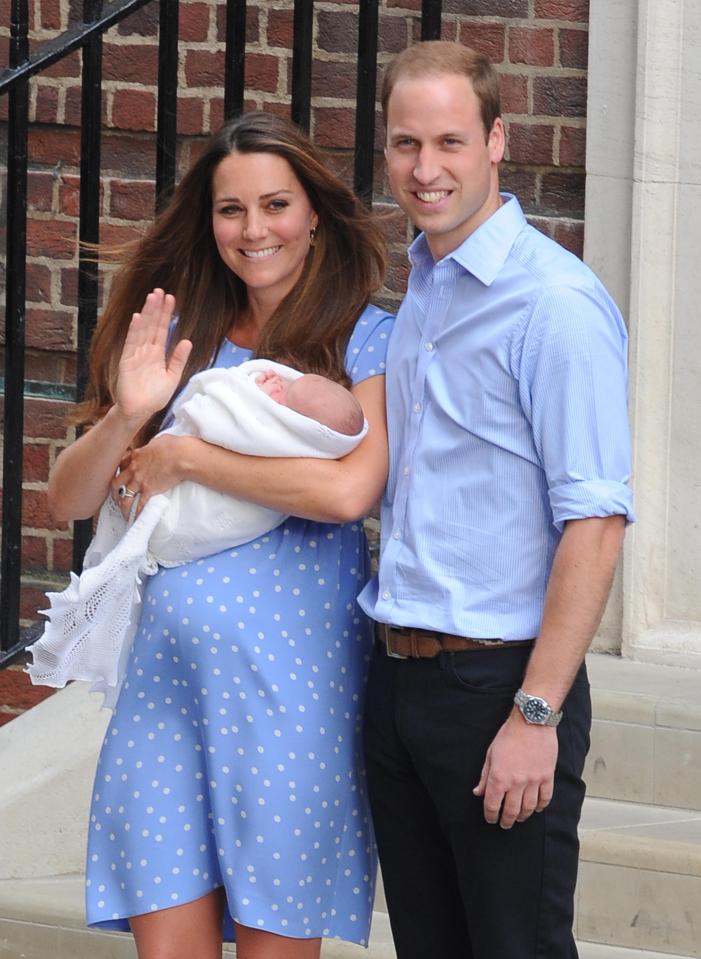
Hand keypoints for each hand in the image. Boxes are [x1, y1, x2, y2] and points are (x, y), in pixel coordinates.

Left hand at [111, 433, 192, 516]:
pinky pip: (140, 504)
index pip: (121, 465)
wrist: (181, 456)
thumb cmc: (174, 446)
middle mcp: (134, 469)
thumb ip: (153, 446)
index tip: (121, 476)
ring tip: (125, 513)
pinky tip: (137, 517)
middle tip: (116, 497)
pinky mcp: (149, 490)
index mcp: (136, 456)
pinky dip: (137, 513)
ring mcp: (140, 480)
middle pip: (117, 483)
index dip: (119, 472)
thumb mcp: (158, 441)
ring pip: (125, 497)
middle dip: (114, 492)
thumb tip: (157, 446)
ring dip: (123, 507)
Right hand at [115, 289, 191, 424]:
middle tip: (160, 291)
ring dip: (147, 314)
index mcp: (157, 353)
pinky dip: (135, 330)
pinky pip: (131, 343)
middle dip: (156, 308)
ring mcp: (135, 354)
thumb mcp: (172, 377)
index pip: (162, 329)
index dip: (166, 314)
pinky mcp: (127, 361)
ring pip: (143, 330)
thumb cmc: (155, 396)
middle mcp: (145, 350)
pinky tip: (138, 317)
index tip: (171, 299)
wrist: (140, 411)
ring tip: (152, 297)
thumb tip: (188, 341)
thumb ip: (178, 359)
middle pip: (152, 325)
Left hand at [473, 709, 557, 828]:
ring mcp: (533, 781)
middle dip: (506, 821)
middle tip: (504, 824)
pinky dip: (540, 806)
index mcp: (499, 777)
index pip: (493, 805)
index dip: (490, 815)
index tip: (490, 819)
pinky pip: (545, 798)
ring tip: (519, 818)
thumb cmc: (509, 735)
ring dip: (523, 816)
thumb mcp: (490, 754)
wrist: (531, 722)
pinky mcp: (547, 777)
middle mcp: (516, 782)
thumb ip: (485, 776)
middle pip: (511, 811)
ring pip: (528, 808)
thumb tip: (478, 792)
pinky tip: (536, 808)